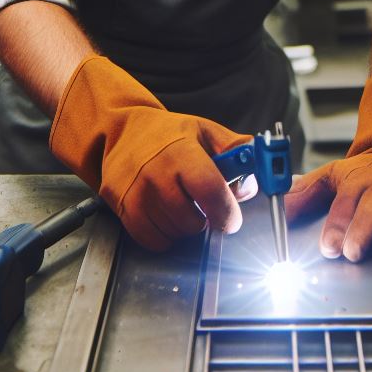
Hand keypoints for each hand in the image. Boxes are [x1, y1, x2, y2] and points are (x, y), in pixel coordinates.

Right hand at [49, 54, 250, 250]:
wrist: (124, 132)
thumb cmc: (170, 134)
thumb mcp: (206, 131)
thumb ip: (236, 152)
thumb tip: (251, 182)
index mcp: (182, 151)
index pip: (209, 189)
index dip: (226, 211)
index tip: (232, 219)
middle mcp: (155, 173)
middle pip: (191, 219)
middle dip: (206, 220)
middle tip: (206, 207)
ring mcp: (135, 193)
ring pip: (173, 232)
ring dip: (186, 227)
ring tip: (184, 205)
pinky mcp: (120, 208)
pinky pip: (152, 239)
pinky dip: (165, 235)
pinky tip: (167, 215)